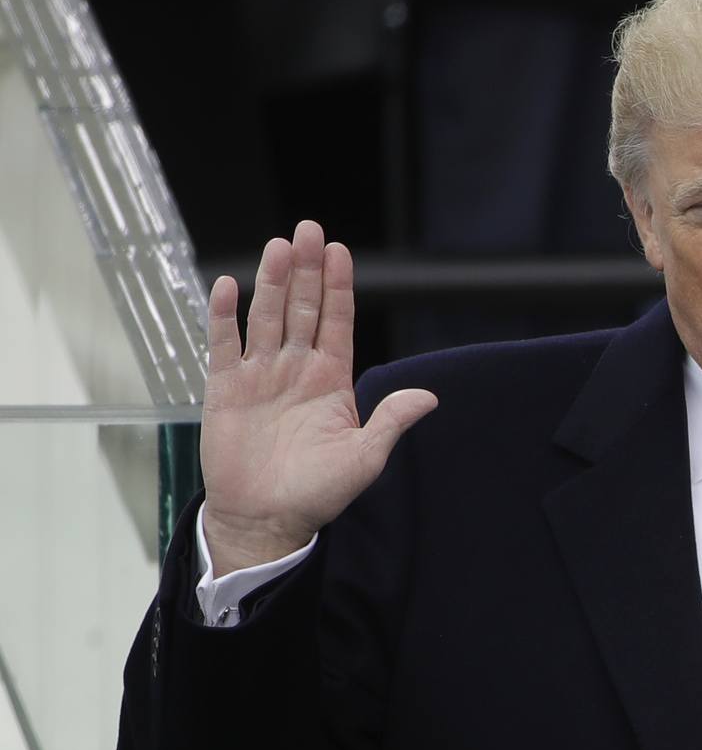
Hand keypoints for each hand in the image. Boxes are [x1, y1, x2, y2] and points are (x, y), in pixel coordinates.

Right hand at [200, 222, 436, 575]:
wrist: (268, 519)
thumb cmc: (318, 492)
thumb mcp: (364, 458)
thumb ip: (390, 421)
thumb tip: (429, 397)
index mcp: (331, 380)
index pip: (337, 322)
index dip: (338, 286)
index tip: (338, 251)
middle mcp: (296, 369)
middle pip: (303, 309)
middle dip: (306, 270)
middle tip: (307, 230)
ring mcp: (261, 375)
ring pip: (266, 317)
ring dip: (272, 283)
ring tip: (278, 247)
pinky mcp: (226, 388)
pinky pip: (224, 344)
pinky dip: (223, 316)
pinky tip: (228, 286)